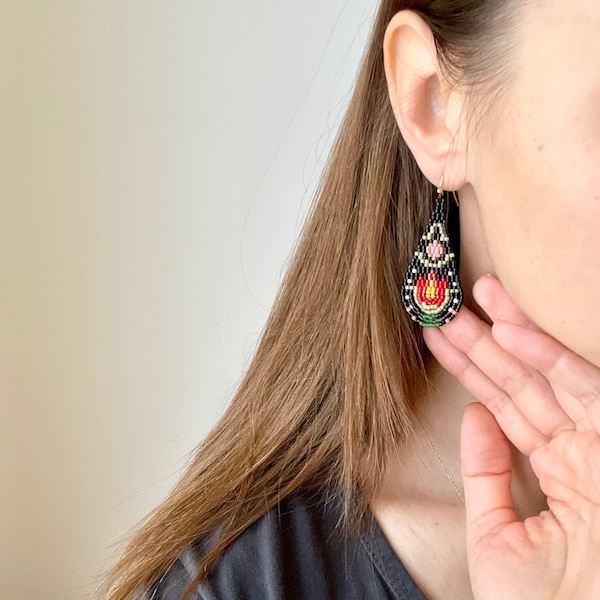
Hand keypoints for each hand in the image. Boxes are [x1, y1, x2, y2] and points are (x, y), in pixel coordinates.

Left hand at [422, 274, 599, 599]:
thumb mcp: (497, 534)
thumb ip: (486, 473)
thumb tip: (473, 414)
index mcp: (554, 473)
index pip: (505, 407)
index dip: (472, 371)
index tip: (439, 339)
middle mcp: (580, 452)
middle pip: (522, 384)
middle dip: (483, 342)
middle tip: (447, 305)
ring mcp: (599, 446)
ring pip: (548, 375)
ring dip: (512, 332)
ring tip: (476, 295)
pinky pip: (583, 390)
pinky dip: (547, 358)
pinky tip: (510, 329)